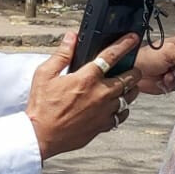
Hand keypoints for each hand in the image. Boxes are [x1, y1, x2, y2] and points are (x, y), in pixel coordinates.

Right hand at [26, 33, 140, 159]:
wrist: (41, 135)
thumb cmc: (42, 107)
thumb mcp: (45, 74)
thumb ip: (61, 54)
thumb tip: (71, 38)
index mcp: (86, 78)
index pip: (112, 55)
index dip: (125, 44)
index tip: (132, 39)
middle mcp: (100, 94)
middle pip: (129, 77)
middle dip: (133, 70)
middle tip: (131, 67)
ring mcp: (104, 111)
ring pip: (130, 97)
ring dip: (131, 88)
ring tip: (128, 85)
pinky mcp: (103, 125)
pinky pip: (122, 115)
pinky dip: (123, 109)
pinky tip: (118, 106)